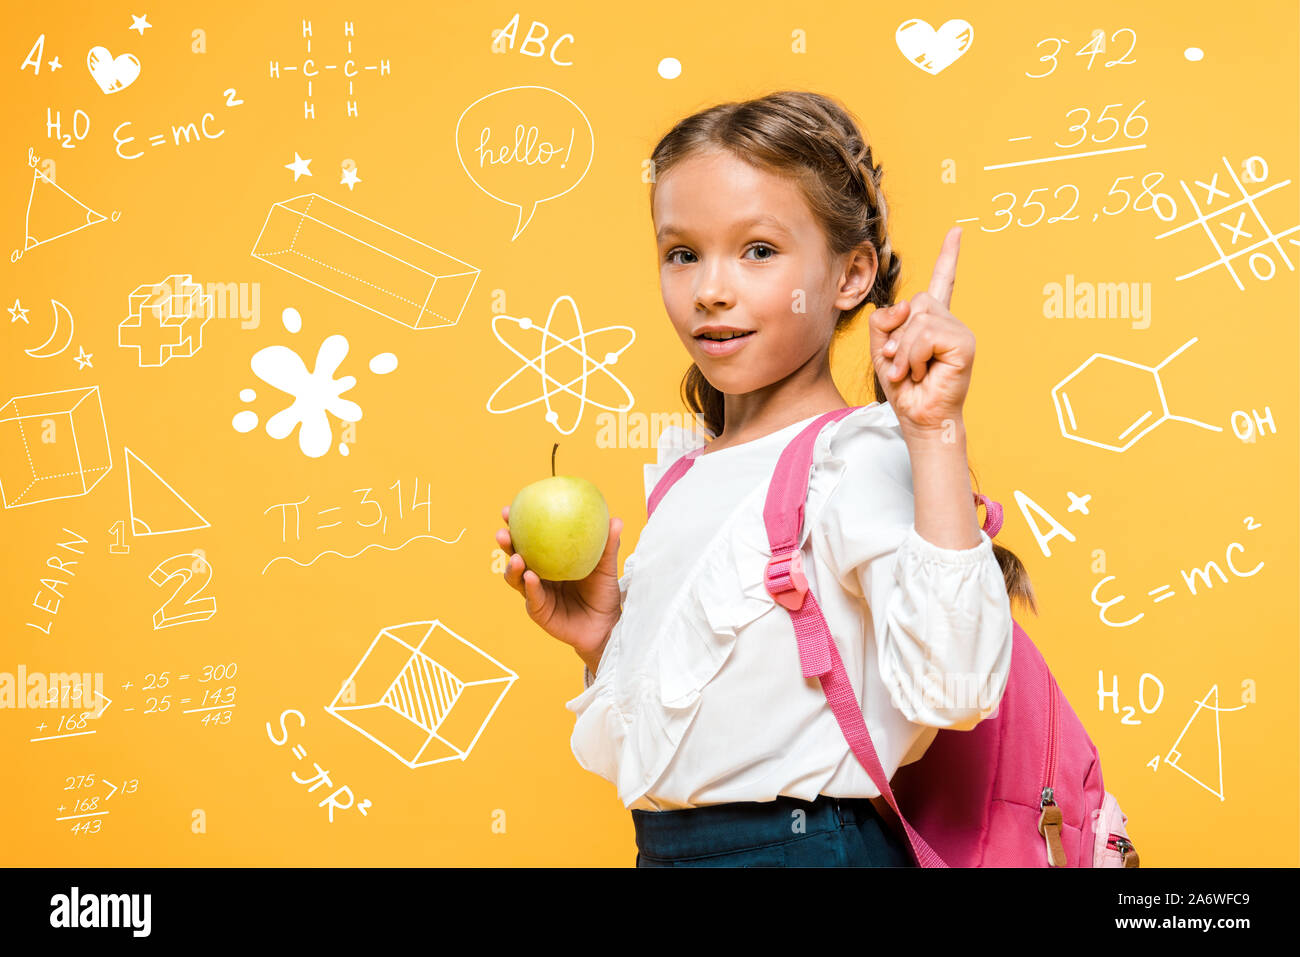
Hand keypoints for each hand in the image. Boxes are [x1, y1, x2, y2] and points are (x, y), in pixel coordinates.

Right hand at [495, 506, 623, 657]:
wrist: (606, 625)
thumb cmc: (603, 592)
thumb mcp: (606, 567)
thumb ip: (607, 546)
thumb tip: (616, 519)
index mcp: (548, 560)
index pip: (528, 539)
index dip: (516, 525)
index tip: (508, 511)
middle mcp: (537, 575)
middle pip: (515, 556)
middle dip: (505, 544)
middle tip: (503, 532)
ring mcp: (536, 594)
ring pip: (517, 579)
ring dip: (512, 567)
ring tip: (516, 557)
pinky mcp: (539, 612)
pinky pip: (533, 598)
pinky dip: (530, 587)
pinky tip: (530, 576)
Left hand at [870, 226, 976, 436]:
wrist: (919, 417)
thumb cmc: (904, 388)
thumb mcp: (883, 351)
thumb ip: (884, 323)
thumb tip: (904, 306)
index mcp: (932, 322)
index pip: (941, 282)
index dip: (948, 256)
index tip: (956, 231)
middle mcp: (949, 322)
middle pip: (914, 303)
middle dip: (898, 336)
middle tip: (901, 364)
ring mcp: (959, 332)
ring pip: (918, 320)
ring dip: (904, 350)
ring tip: (910, 372)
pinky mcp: (964, 344)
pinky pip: (926, 335)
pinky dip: (914, 356)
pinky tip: (921, 373)